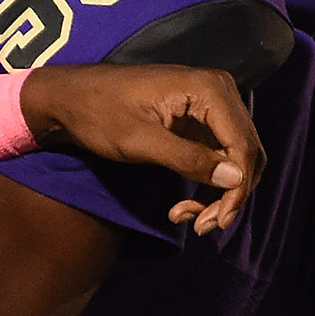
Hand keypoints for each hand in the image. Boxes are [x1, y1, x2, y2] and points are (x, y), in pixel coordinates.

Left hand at [20, 63, 265, 233]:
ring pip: (234, 160)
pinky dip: (207, 183)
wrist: (69, 99)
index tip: (216, 221)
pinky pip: (218, 156)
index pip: (243, 145)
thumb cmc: (98, 113)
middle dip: (229, 195)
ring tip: (190, 219)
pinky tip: (184, 206)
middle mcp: (218, 91)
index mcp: (207, 88)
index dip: (237, 188)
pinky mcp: (199, 120)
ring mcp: (210, 105)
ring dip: (219, 194)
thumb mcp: (140, 140)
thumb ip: (188, 159)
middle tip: (203, 226)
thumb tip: (236, 178)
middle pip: (245, 154)